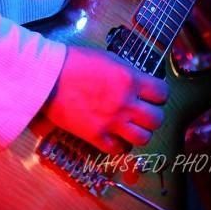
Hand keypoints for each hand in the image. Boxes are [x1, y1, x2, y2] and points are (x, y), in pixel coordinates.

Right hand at [42, 46, 167, 153]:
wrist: (48, 77)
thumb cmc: (74, 62)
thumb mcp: (107, 58)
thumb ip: (126, 73)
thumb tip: (138, 83)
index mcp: (130, 79)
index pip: (162, 93)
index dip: (159, 94)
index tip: (154, 95)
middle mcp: (125, 103)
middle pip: (157, 119)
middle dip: (153, 115)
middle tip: (143, 111)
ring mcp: (112, 122)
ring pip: (143, 138)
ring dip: (139, 132)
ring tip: (131, 126)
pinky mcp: (96, 137)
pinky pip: (119, 150)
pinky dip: (119, 145)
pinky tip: (114, 136)